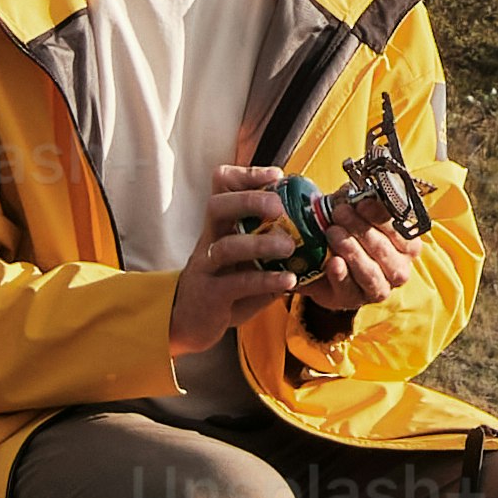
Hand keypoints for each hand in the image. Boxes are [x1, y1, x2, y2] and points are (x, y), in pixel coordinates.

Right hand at [166, 168, 313, 355]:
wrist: (187, 322)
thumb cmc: (222, 284)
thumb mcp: (242, 259)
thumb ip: (267, 245)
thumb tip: (310, 230)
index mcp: (218, 225)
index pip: (221, 186)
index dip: (247, 175)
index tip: (276, 176)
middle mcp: (208, 240)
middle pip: (217, 206)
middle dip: (249, 200)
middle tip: (279, 207)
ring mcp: (206, 267)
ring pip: (227, 246)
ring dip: (261, 244)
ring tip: (289, 247)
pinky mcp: (211, 295)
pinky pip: (238, 283)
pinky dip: (266, 280)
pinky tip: (288, 280)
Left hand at [300, 208, 421, 316]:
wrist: (325, 263)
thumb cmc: (350, 234)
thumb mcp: (357, 213)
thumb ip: (360, 201)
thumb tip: (354, 190)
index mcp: (408, 246)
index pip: (401, 231)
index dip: (381, 217)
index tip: (361, 204)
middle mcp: (399, 270)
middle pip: (384, 250)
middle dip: (361, 230)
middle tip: (340, 213)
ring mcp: (379, 288)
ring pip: (370, 273)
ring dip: (351, 250)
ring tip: (333, 233)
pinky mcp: (355, 300)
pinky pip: (349, 289)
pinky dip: (341, 275)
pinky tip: (333, 262)